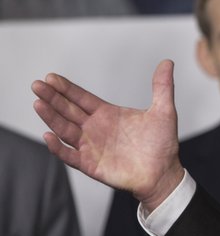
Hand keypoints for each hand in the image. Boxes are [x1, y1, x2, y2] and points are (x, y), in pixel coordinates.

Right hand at [31, 59, 184, 210]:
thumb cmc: (162, 144)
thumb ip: (162, 87)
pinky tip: (49, 136)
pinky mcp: (91, 165)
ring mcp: (91, 146)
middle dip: (52, 98)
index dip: (66, 88)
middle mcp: (95, 129)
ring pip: (65, 130)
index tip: (51, 77)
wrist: (164, 173)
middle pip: (68, 111)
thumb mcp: (163, 111)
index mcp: (107, 114)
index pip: (81, 98)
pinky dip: (58, 147)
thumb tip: (167, 62)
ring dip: (51, 117)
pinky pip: (70, 155)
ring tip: (38, 103)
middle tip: (37, 85)